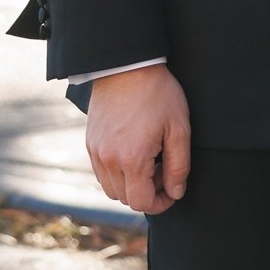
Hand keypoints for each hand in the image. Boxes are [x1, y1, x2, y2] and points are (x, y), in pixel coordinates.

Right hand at [85, 63, 190, 215]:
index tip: (172, 191)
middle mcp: (108, 160)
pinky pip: (102, 172)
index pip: (142, 203)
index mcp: (131, 159)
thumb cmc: (157, 94)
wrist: (126, 66)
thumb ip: (179, 167)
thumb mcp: (179, 129)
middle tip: (163, 170)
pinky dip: (117, 172)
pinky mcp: (90, 142)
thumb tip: (175, 193)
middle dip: (147, 192)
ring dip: (131, 184)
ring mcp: (95, 152)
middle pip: (125, 198)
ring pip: (111, 188)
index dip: (160, 204)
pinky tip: (134, 151)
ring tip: (149, 159)